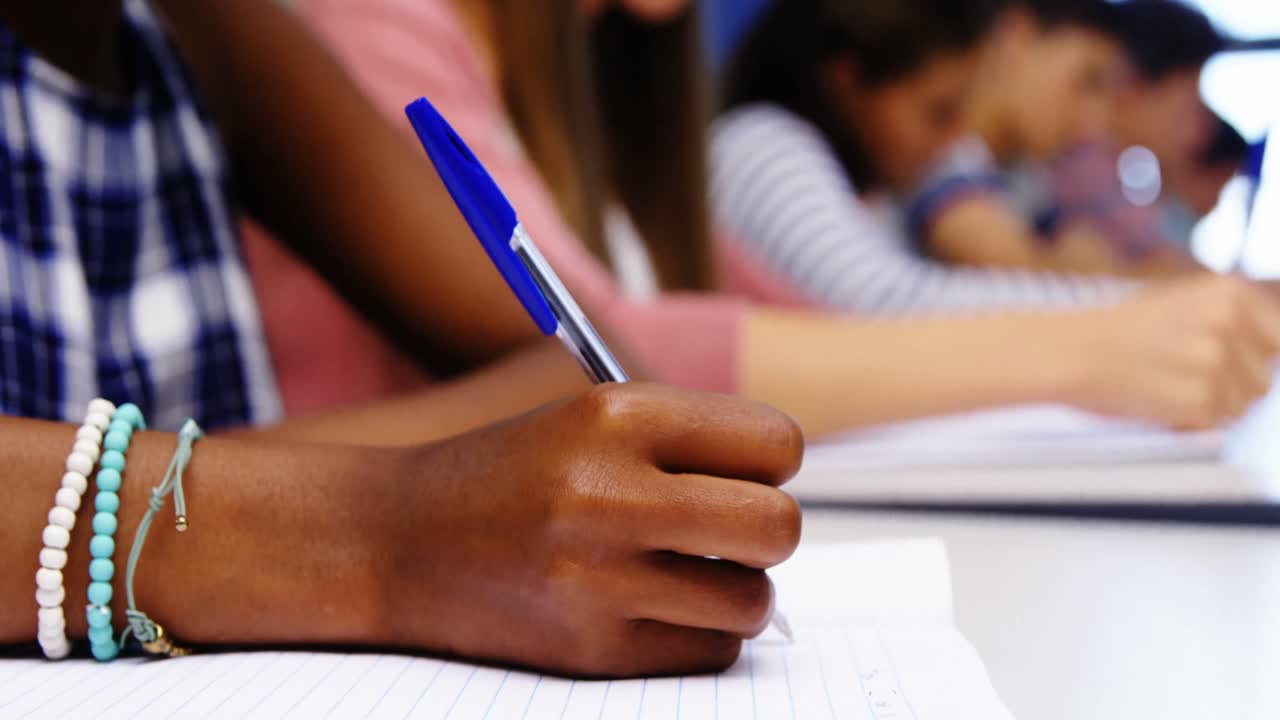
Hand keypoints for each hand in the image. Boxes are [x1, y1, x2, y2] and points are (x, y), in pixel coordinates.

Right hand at [375, 384, 803, 677]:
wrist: (394, 541)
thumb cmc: (508, 472)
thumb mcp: (588, 418)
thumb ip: (689, 440)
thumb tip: (786, 490)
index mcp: (615, 415)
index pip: (776, 441)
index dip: (770, 461)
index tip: (743, 473)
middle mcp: (608, 494)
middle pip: (779, 526)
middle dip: (767, 530)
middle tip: (727, 529)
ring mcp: (598, 579)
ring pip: (752, 600)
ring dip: (736, 589)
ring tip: (687, 571)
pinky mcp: (590, 649)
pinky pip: (710, 650)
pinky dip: (698, 633)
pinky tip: (653, 607)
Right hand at [1069, 275, 1279, 428]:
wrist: (1071, 351)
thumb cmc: (1118, 331)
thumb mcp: (1183, 302)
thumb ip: (1232, 319)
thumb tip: (1270, 350)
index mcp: (1230, 292)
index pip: (1278, 339)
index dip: (1256, 360)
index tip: (1238, 368)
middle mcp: (1229, 323)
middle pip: (1264, 378)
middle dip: (1233, 386)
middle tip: (1186, 377)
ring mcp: (1215, 363)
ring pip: (1242, 405)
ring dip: (1212, 405)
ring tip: (1168, 386)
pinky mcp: (1199, 400)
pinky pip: (1214, 423)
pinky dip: (1189, 420)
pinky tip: (1158, 399)